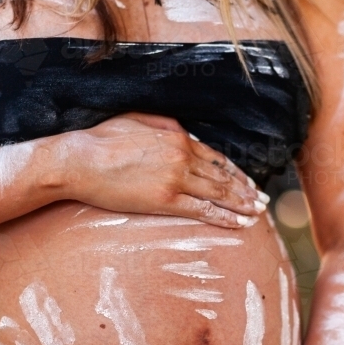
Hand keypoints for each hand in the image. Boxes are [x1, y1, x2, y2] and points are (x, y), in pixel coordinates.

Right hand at [66, 112, 268, 228]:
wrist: (80, 160)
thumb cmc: (103, 139)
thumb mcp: (140, 120)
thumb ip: (168, 127)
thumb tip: (186, 135)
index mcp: (178, 137)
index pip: (216, 158)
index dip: (236, 173)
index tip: (249, 183)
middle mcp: (183, 157)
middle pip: (223, 177)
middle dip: (246, 191)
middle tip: (263, 202)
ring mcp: (175, 179)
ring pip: (218, 194)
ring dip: (241, 205)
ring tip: (257, 214)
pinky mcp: (164, 200)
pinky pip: (202, 210)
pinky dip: (223, 217)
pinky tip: (238, 224)